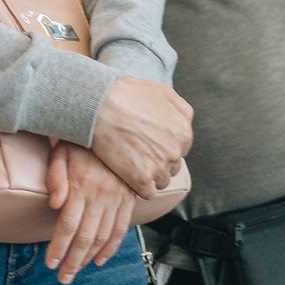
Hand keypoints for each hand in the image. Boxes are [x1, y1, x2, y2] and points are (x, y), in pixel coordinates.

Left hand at [44, 142, 134, 282]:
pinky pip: (121, 228)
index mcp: (81, 186)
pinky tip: (100, 259)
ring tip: (75, 272)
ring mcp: (117, 198)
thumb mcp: (61, 151)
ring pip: (102, 237)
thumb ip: (56, 177)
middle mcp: (100, 196)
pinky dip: (111, 247)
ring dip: (88, 258)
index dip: (58, 248)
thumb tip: (54, 204)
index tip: (50, 263)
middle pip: (85, 237)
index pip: (67, 226)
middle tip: (62, 278)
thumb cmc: (81, 140)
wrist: (114, 126)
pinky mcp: (128, 198)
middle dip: (72, 261)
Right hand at [89, 76, 193, 195]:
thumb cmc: (129, 94)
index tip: (150, 142)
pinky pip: (147, 193)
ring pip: (161, 181)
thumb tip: (186, 124)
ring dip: (150, 175)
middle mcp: (176, 151)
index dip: (164, 145)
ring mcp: (159, 167)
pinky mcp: (141, 179)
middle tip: (139, 151)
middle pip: (173, 166)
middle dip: (159, 161)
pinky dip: (138, 186)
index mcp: (184, 132)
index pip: (182, 149)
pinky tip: (127, 174)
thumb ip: (181, 109)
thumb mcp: (164, 91)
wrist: (99, 105)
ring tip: (132, 162)